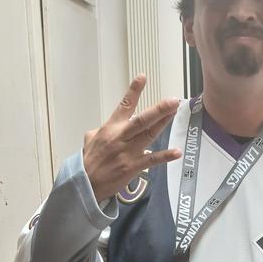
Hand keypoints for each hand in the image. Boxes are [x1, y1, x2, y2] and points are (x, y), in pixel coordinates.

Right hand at [83, 75, 181, 202]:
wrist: (85, 184)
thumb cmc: (89, 161)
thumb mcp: (90, 139)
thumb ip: (102, 129)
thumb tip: (107, 126)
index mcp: (110, 128)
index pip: (124, 106)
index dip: (134, 91)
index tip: (142, 77)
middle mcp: (120, 137)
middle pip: (141, 120)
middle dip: (158, 110)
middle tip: (172, 100)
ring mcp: (128, 152)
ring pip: (148, 135)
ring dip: (163, 124)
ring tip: (175, 113)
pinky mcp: (133, 167)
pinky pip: (152, 160)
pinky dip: (165, 156)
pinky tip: (177, 152)